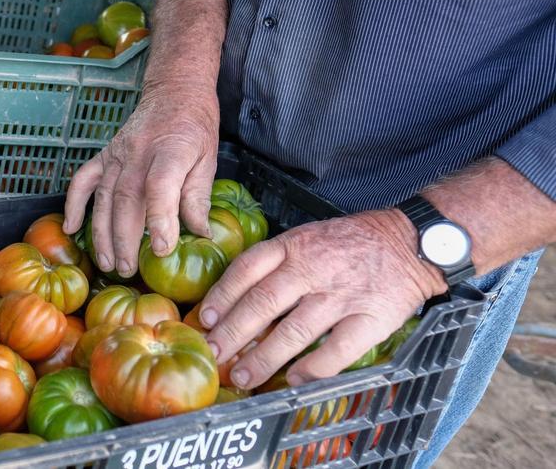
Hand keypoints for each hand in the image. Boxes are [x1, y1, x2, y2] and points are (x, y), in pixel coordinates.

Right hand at [62, 0, 227, 277]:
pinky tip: (71, 228)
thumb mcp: (209, 159)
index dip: (160, 220)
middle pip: (126, 199)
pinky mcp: (104, 155)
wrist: (173, 90)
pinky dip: (74, 204)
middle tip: (128, 269)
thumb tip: (200, 236)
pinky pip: (83, 180)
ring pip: (103, 197)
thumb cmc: (195, 127)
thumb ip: (199, 197)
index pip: (161, 188)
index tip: (162, 249)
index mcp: (172, 151)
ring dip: (102, 232)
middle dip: (125, 239)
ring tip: (107, 262)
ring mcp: (116, 153)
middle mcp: (139, 153)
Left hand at [197, 209, 447, 387]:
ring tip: (242, 376)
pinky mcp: (371, 318)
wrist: (412, 241)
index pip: (246, 270)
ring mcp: (342, 294)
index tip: (204, 319)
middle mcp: (313, 268)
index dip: (221, 296)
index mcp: (294, 246)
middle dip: (232, 333)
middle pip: (262, 304)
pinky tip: (292, 380)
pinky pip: (337, 349)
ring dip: (263, 358)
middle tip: (213, 355)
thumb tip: (236, 298)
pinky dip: (312, 368)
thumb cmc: (352, 243)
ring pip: (293, 331)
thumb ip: (277, 262)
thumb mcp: (308, 237)